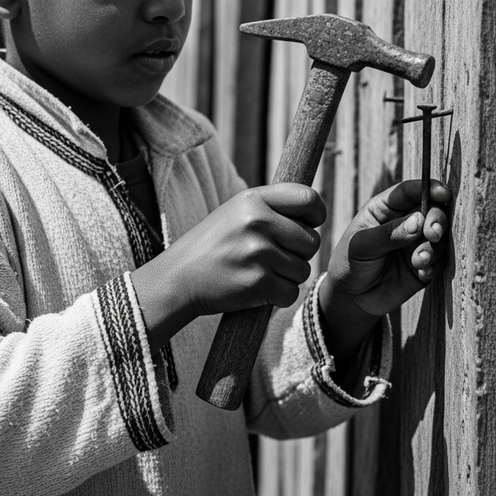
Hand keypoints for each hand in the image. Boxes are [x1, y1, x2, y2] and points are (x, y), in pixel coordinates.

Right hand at [131, 183, 325, 350]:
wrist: (178, 278)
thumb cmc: (213, 244)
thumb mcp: (237, 211)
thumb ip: (272, 207)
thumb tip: (315, 209)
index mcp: (254, 199)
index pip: (309, 199)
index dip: (317, 214)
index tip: (310, 224)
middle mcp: (257, 222)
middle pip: (311, 241)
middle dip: (299, 253)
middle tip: (273, 256)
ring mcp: (258, 252)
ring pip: (303, 269)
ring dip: (288, 276)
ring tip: (260, 271)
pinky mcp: (258, 282)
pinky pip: (291, 292)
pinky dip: (279, 296)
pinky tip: (257, 289)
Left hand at [324, 179, 450, 317]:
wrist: (351, 298)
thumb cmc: (349, 263)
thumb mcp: (361, 246)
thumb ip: (388, 234)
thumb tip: (418, 221)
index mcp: (384, 209)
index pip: (408, 191)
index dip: (427, 188)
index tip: (443, 193)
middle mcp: (404, 222)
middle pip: (431, 211)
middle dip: (437, 220)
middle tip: (433, 234)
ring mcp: (415, 244)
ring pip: (439, 237)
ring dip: (434, 248)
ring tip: (419, 261)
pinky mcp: (424, 265)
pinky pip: (439, 262)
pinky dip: (434, 266)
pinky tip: (422, 273)